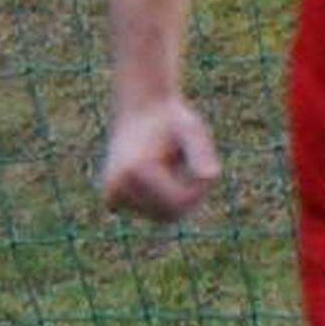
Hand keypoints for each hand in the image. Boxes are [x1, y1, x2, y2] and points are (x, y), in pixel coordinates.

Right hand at [98, 97, 223, 223]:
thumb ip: (201, 151)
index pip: (180, 202)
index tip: (205, 166)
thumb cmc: (170, 120)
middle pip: (171, 213)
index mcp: (134, 171)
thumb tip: (211, 177)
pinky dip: (162, 199)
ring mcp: (112, 196)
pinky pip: (152, 212)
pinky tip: (156, 174)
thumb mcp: (191, 129)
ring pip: (162, 215)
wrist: (140, 110)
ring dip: (176, 196)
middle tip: (188, 163)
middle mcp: (116, 186)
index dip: (200, 189)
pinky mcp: (112, 200)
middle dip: (188, 194)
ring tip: (168, 166)